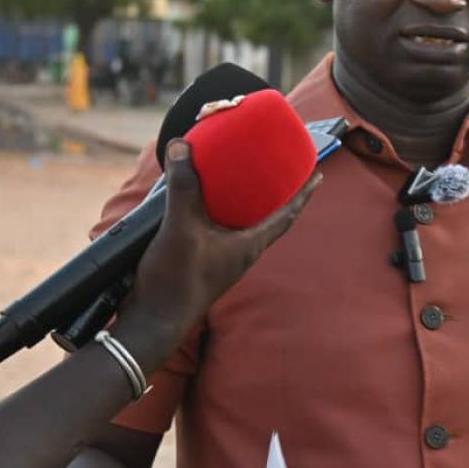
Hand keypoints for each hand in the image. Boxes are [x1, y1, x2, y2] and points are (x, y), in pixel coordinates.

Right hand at [125, 138, 320, 329]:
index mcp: (249, 246)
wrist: (150, 322)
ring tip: (242, 173)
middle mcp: (240, 251)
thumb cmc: (175, 281)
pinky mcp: (199, 259)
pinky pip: (215, 226)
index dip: (304, 193)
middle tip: (279, 165)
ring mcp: (220, 257)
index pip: (287, 215)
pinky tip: (200, 195)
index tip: (318, 174)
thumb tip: (182, 145)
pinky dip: (214, 207)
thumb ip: (183, 187)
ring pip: (239, 221)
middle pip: (266, 215)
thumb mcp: (180, 227)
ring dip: (243, 198)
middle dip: (275, 191)